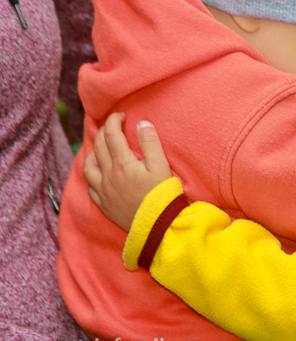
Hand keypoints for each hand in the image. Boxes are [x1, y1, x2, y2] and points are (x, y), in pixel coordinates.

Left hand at [84, 112, 171, 231]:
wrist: (157, 226)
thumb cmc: (162, 195)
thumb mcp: (162, 165)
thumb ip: (151, 142)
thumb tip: (141, 123)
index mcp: (123, 163)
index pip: (111, 134)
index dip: (114, 120)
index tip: (122, 115)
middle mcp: (108, 175)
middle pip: (98, 146)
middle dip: (104, 131)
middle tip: (114, 126)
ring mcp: (103, 191)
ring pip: (88, 165)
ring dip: (93, 152)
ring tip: (102, 148)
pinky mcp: (103, 204)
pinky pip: (89, 185)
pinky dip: (92, 174)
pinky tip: (100, 173)